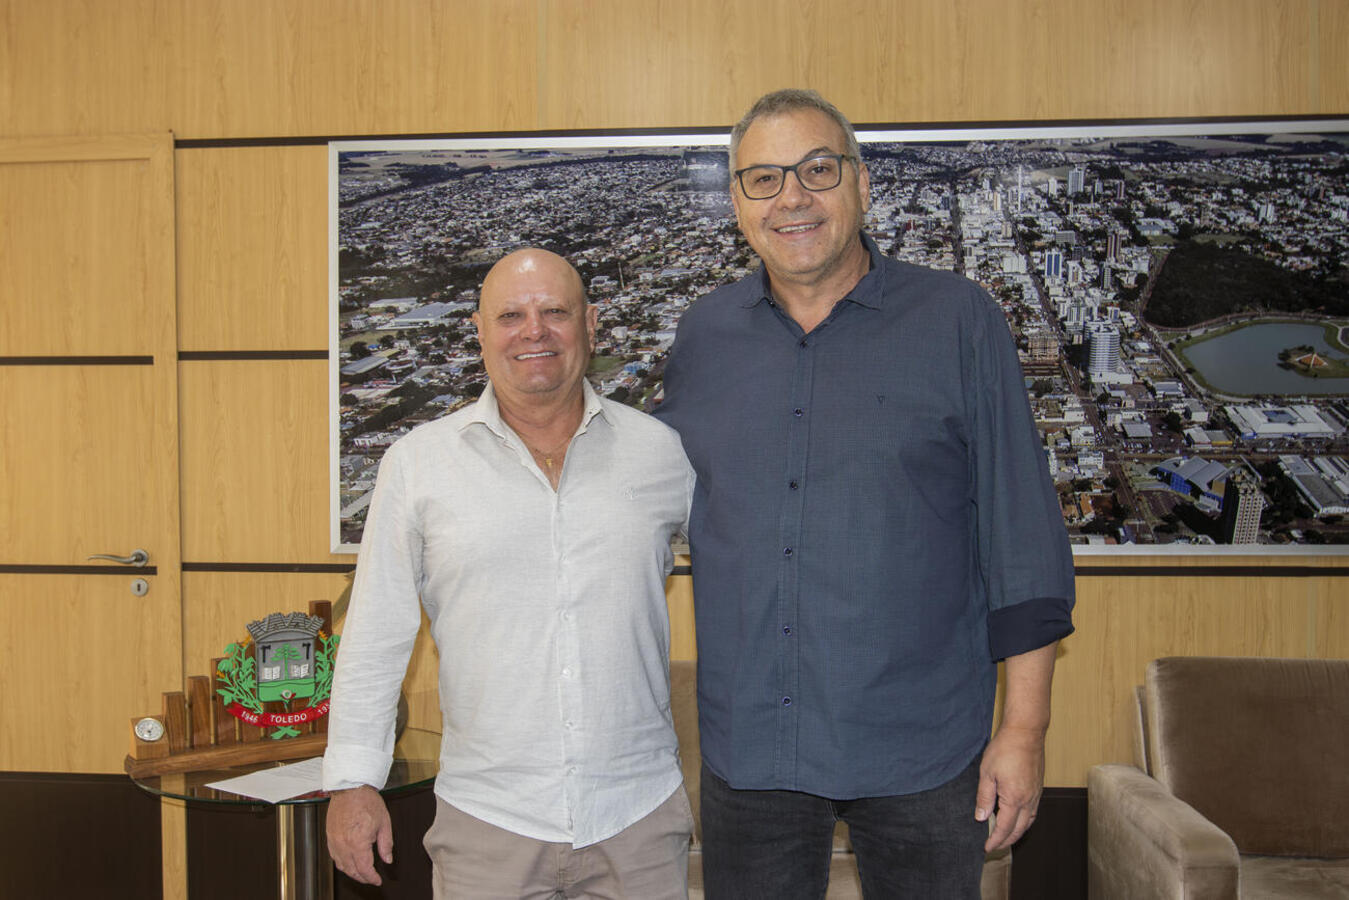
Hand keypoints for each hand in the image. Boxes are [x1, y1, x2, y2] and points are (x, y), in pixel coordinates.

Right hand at [326, 785, 393, 884]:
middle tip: (371, 878)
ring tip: (361, 873)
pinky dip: (342, 863)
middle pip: (351, 870)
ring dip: (351, 872)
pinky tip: (349, 862)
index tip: (377, 880)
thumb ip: (386, 844)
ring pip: (341, 865)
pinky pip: (334, 856)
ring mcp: (334, 841)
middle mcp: (343, 844)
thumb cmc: (366, 801)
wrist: (350, 787)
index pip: (364, 869)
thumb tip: (387, 858)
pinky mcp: (329, 836)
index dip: (372, 878)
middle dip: (362, 878)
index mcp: (358, 842)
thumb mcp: (384, 822)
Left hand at [975, 723, 1045, 851]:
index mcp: (1014, 799)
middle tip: (994, 847)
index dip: (995, 840)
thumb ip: (984, 797)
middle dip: (1006, 841)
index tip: (987, 848)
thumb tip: (980, 817)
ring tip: (1005, 837)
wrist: (1026, 732)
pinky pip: (1033, 812)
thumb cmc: (1005, 749)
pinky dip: (1025, 821)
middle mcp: (1028, 800)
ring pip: (1028, 822)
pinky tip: (1017, 819)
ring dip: (1017, 833)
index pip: (1004, 828)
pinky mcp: (1038, 787)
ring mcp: (1036, 794)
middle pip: (1018, 829)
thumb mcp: (987, 773)